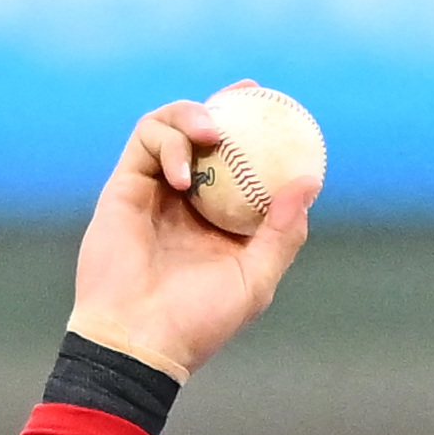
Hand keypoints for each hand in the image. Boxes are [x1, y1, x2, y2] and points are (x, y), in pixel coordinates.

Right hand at [69, 89, 312, 383]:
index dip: (256, 130)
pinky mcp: (124, 187)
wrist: (140, 339)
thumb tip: (309, 182)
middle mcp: (186, 200)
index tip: (278, 109)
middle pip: (201, 134)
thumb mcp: (255, 279)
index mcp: (218, 218)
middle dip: (223, 105)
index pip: (238, 162)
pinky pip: (145, 141)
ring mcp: (153, 190)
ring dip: (191, 117)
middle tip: (247, 95)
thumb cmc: (198, 320)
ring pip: (169, 126)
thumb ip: (282, 233)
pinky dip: (167, 144)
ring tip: (211, 134)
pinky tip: (183, 176)